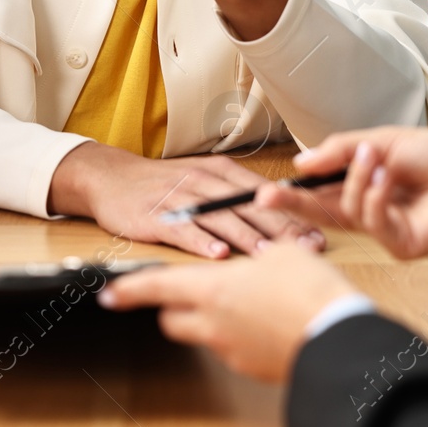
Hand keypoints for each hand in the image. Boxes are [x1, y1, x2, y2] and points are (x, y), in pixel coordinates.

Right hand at [49, 142, 323, 258]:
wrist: (111, 178)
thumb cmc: (162, 184)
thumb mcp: (203, 178)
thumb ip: (237, 194)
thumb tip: (280, 217)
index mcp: (219, 171)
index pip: (263, 195)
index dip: (291, 216)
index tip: (316, 236)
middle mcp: (202, 181)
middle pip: (247, 207)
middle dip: (279, 229)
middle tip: (304, 249)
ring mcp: (178, 198)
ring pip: (219, 217)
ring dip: (245, 237)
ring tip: (267, 255)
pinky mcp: (154, 215)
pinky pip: (181, 229)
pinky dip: (200, 241)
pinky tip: (217, 255)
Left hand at [98, 241, 359, 381]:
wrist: (338, 337)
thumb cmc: (308, 290)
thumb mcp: (283, 253)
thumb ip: (260, 248)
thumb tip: (260, 247)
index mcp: (211, 289)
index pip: (157, 288)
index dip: (129, 290)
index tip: (109, 294)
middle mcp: (213, 323)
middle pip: (172, 319)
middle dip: (174, 306)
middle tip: (189, 291)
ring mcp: (231, 349)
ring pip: (202, 334)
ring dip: (207, 320)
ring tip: (237, 302)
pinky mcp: (253, 367)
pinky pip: (233, 348)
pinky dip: (238, 334)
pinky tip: (263, 321)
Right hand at [254, 128, 427, 259]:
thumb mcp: (380, 140)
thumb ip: (340, 152)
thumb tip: (300, 163)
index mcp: (362, 186)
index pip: (319, 194)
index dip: (292, 193)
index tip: (264, 191)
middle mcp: (369, 211)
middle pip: (322, 212)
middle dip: (295, 203)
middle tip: (267, 197)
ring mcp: (385, 230)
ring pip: (347, 211)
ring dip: (357, 180)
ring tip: (375, 156)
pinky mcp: (401, 244)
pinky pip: (373, 221)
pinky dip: (375, 196)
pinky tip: (388, 177)